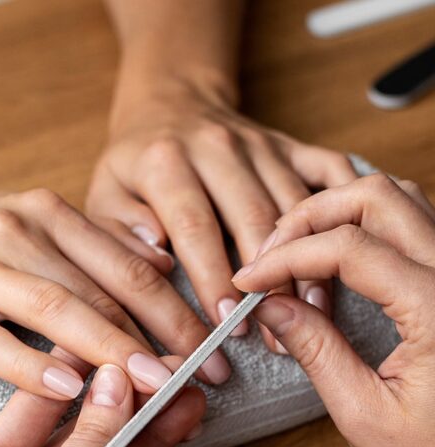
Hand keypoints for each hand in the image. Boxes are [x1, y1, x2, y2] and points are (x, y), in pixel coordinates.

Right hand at [0, 181, 230, 396]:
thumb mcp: (23, 227)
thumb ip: (87, 244)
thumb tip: (157, 259)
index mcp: (46, 213)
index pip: (129, 262)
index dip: (181, 305)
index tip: (219, 344)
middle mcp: (17, 230)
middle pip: (105, 286)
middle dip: (164, 332)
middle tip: (207, 374)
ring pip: (58, 310)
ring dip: (112, 351)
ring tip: (155, 386)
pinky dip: (35, 367)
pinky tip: (71, 393)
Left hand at [87, 76, 356, 351]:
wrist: (170, 103)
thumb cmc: (134, 166)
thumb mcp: (104, 196)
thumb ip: (120, 231)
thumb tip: (157, 259)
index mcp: (166, 161)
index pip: (194, 225)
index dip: (213, 276)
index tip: (227, 321)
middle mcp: (218, 147)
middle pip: (254, 217)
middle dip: (269, 279)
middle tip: (277, 334)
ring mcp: (261, 145)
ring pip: (296, 205)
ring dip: (309, 261)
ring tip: (314, 313)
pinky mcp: (290, 145)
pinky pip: (329, 171)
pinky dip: (345, 207)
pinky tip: (351, 250)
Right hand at [232, 174, 434, 446]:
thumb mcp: (366, 415)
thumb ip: (317, 351)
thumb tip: (271, 305)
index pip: (349, 248)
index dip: (285, 257)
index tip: (248, 281)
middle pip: (376, 197)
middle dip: (309, 218)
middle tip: (269, 259)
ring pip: (400, 199)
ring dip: (340, 215)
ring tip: (299, 260)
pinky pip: (416, 223)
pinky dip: (369, 228)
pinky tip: (338, 264)